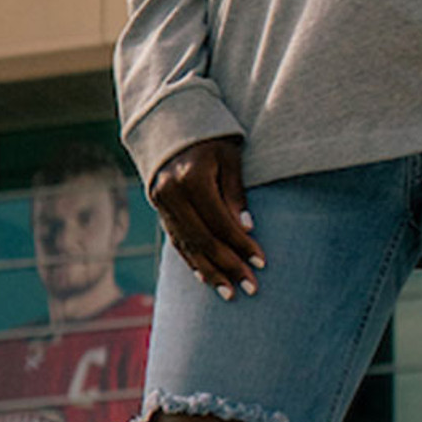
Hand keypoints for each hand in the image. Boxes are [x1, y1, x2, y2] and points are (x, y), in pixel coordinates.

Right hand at [149, 136, 263, 298]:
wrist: (174, 127)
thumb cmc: (212, 140)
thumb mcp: (230, 159)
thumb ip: (236, 194)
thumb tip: (247, 230)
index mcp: (190, 179)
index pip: (220, 222)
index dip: (241, 244)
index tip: (262, 262)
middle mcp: (171, 195)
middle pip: (203, 240)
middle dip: (229, 266)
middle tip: (251, 288)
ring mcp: (161, 204)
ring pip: (188, 246)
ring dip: (210, 272)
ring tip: (230, 293)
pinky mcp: (160, 211)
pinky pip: (177, 242)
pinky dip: (192, 262)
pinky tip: (207, 278)